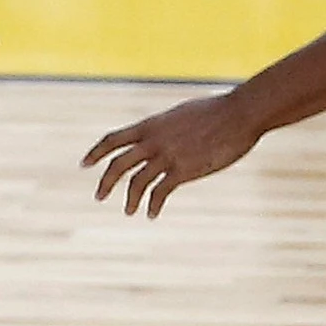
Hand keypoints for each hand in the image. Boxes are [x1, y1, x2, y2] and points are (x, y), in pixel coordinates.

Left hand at [83, 93, 262, 216]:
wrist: (242, 112)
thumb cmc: (218, 110)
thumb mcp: (182, 114)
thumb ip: (165, 127)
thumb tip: (159, 134)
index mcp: (150, 125)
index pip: (113, 139)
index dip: (96, 152)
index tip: (83, 164)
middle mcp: (153, 141)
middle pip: (117, 165)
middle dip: (106, 182)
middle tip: (99, 197)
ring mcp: (167, 156)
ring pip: (136, 183)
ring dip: (130, 199)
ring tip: (128, 211)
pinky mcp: (184, 170)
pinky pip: (160, 193)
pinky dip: (153, 206)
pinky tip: (152, 214)